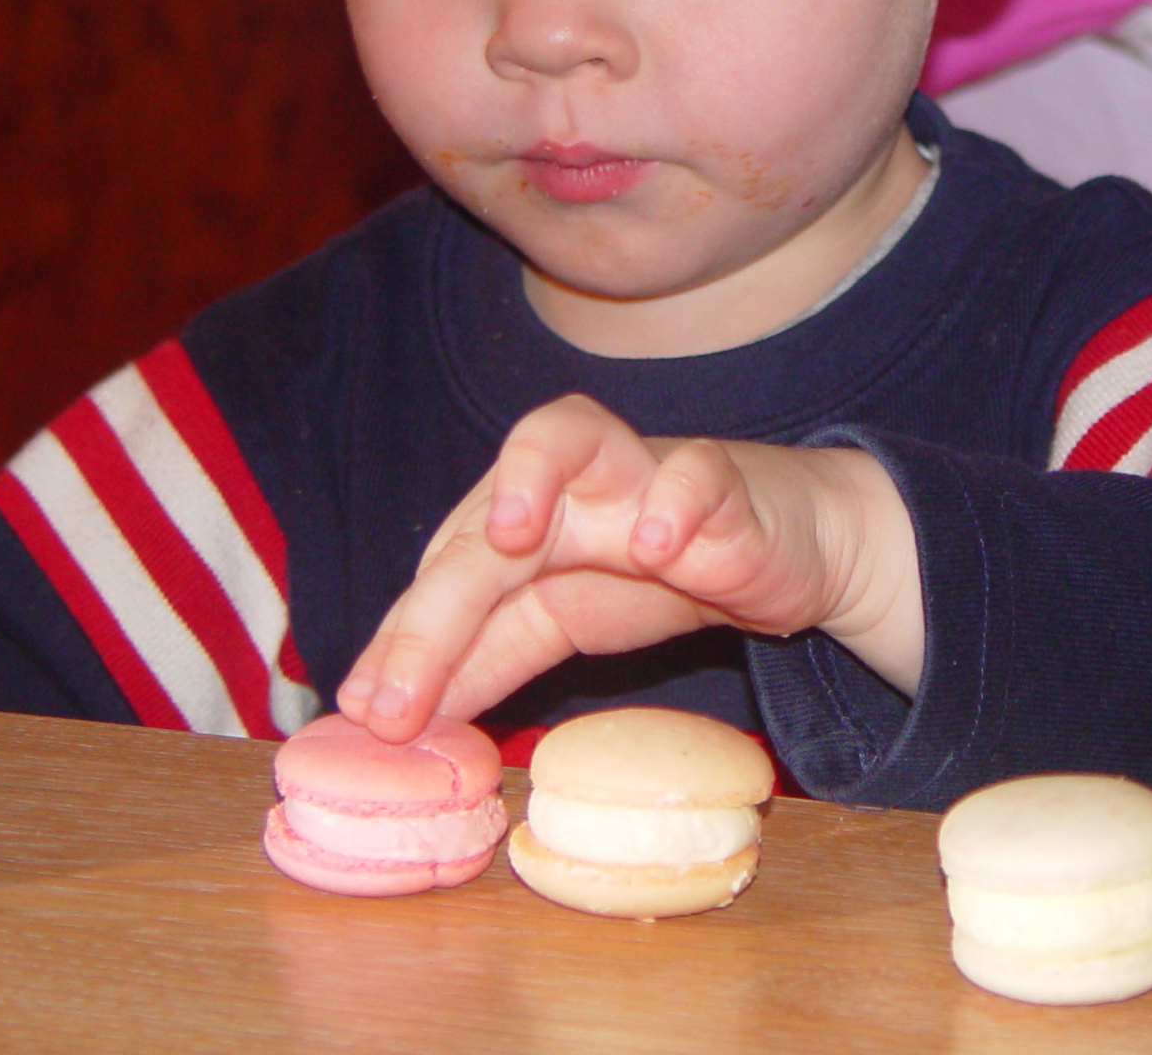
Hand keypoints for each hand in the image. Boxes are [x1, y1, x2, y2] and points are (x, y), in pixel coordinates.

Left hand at [339, 394, 921, 743]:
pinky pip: (697, 472)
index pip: (441, 571)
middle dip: (433, 612)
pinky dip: (676, 501)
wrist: (784, 545)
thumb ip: (482, 660)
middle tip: (396, 700)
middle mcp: (565, 483)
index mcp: (516, 513)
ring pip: (572, 432)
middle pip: (483, 523)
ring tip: (511, 536)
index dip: (400, 643)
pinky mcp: (721, 483)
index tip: (367, 720)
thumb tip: (391, 719)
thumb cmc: (657, 568)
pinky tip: (657, 549)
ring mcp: (640, 474)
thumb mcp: (556, 624)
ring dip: (532, 471)